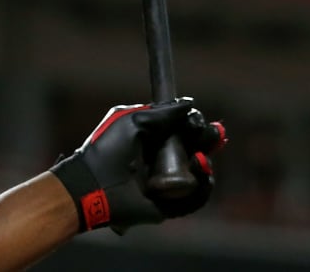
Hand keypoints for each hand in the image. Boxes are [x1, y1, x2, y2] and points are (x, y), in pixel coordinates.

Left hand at [50, 97, 225, 232]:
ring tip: (200, 158)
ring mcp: (167, 184)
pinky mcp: (169, 206)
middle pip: (195, 149)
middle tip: (216, 135)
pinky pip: (194, 199)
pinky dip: (203, 187)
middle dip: (207, 141)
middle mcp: (162, 160)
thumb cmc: (107, 149)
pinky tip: (203, 172)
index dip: (195, 125)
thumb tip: (190, 104)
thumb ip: (162, 113)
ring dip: (205, 164)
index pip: (183, 130)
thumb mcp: (133, 121)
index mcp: (153, 138)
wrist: (93, 184)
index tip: (200, 121)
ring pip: (198, 174)